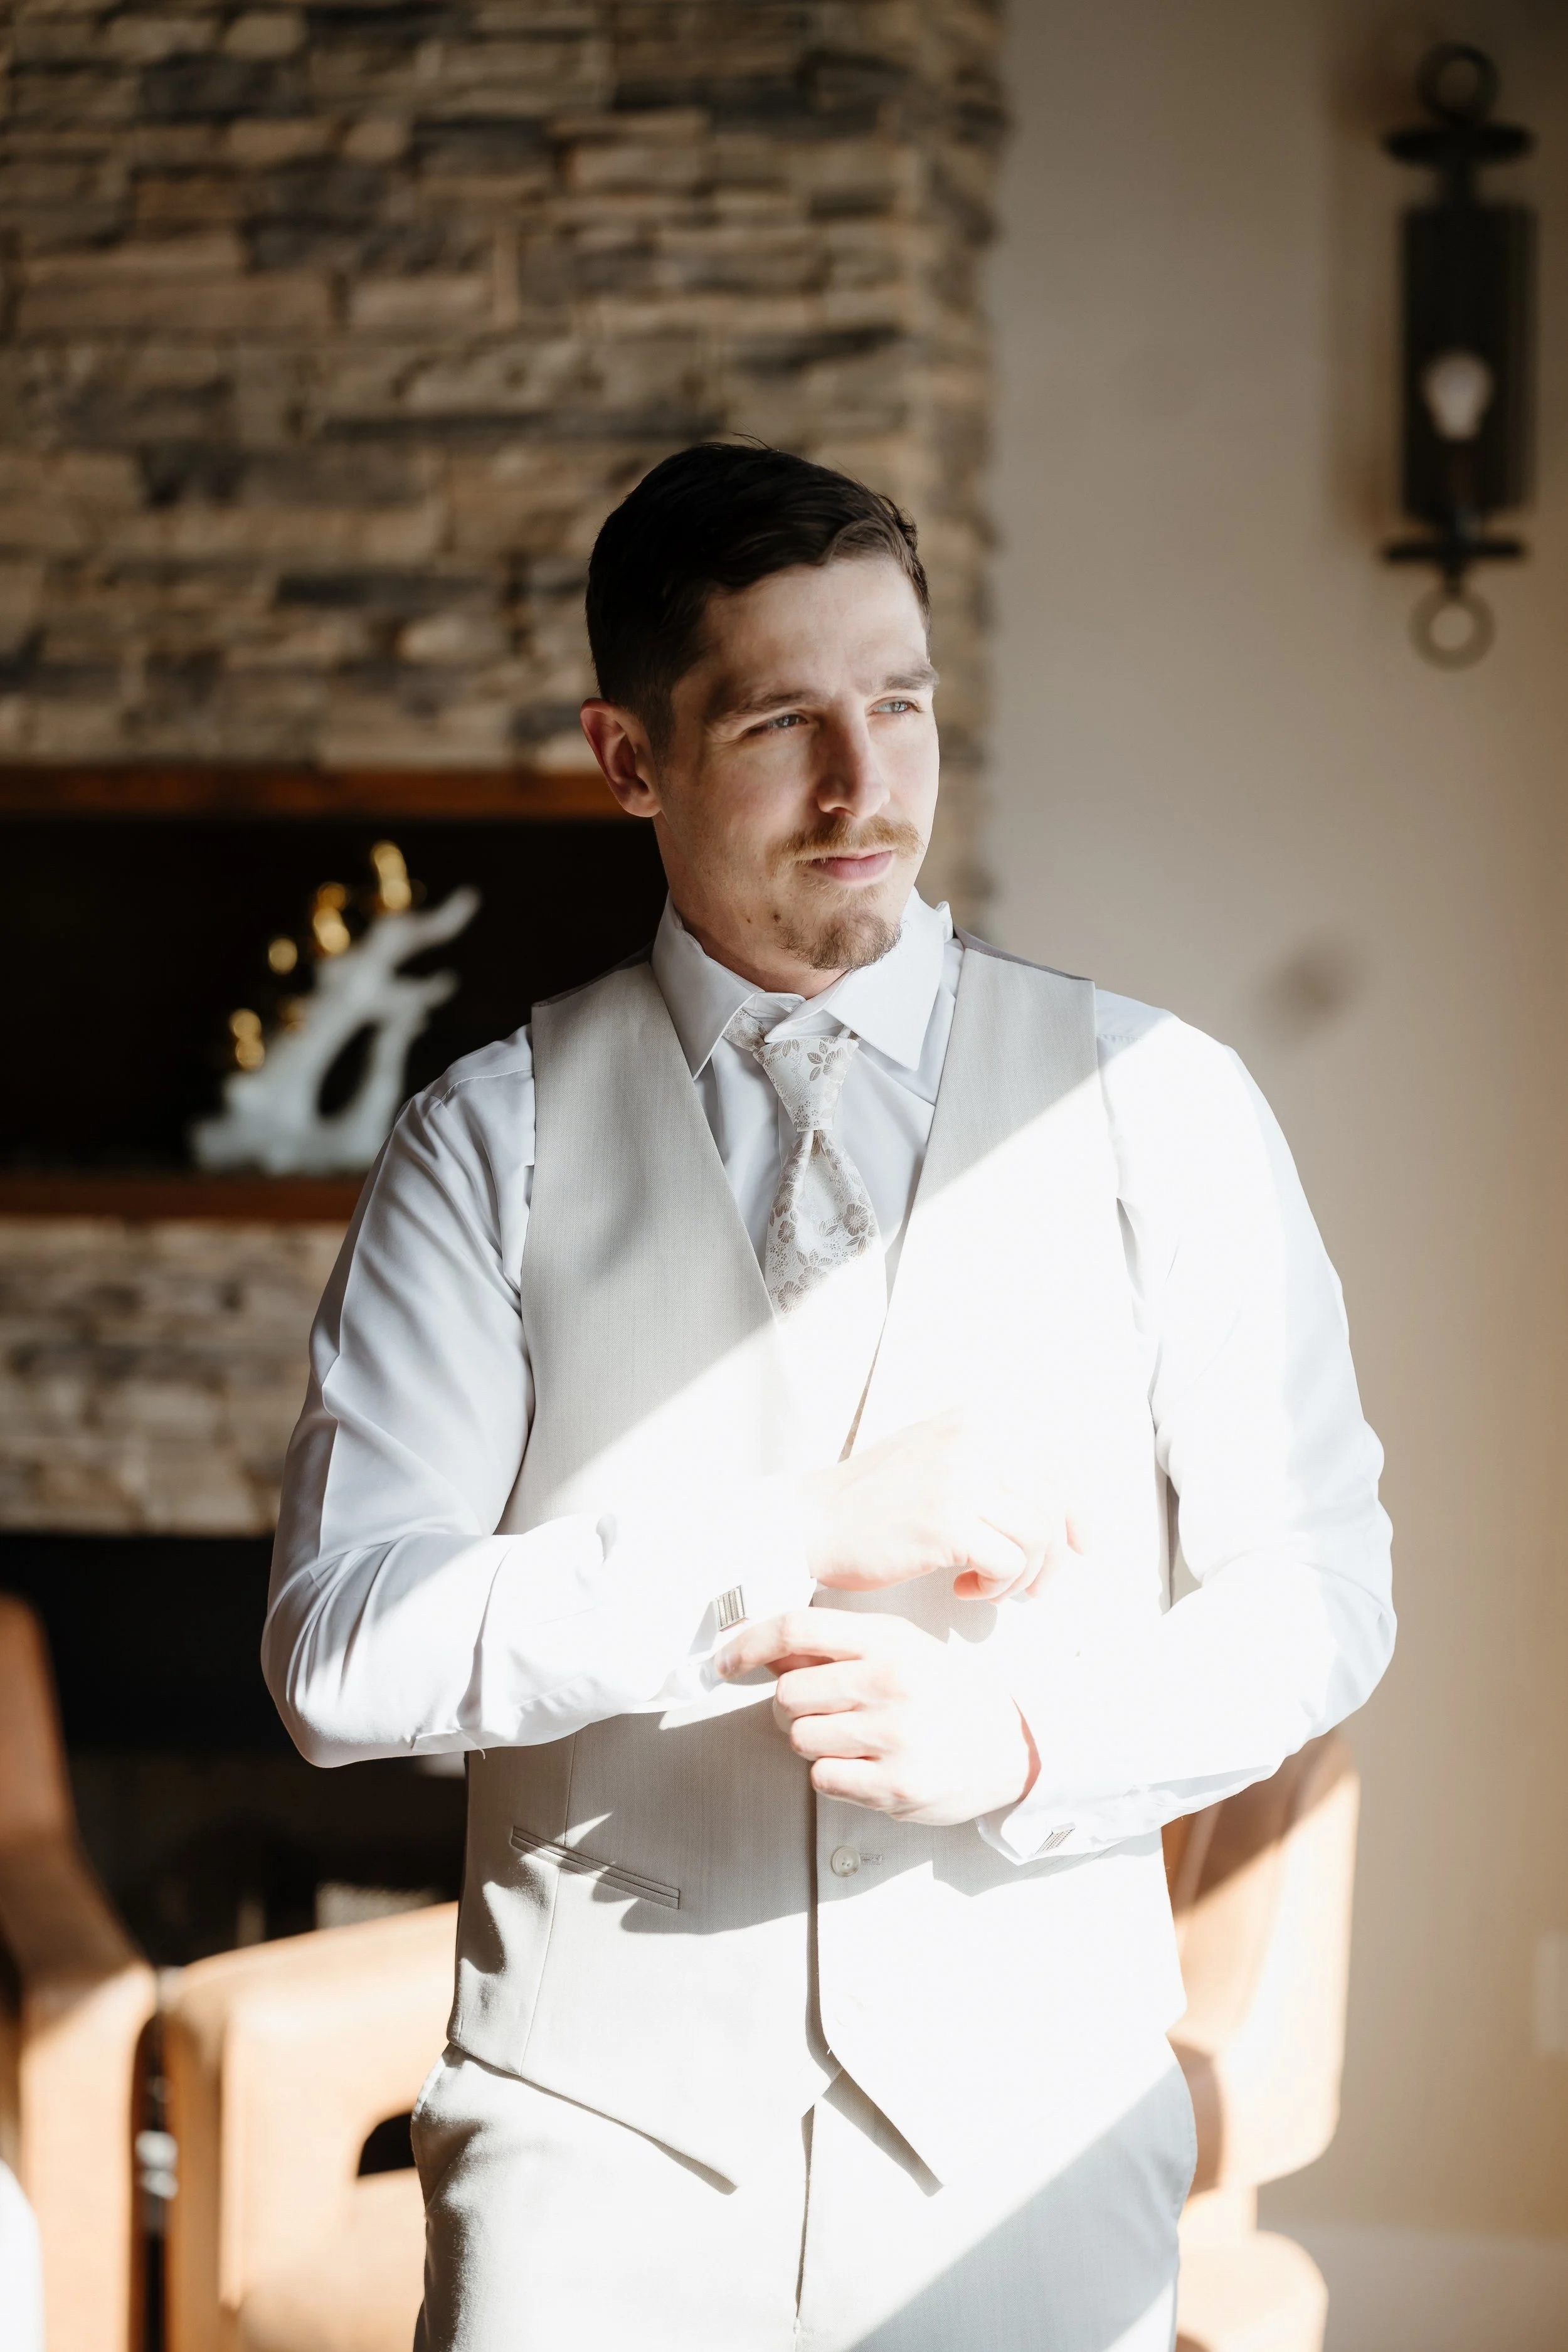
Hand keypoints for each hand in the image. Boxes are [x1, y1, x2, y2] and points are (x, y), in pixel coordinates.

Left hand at [716, 1608, 1039, 1825]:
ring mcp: (894, 1737)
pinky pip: (822, 1777)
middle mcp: (891, 1683)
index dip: (747, 1644)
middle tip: (821, 1710)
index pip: (796, 1629)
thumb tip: (765, 1649)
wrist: (1012, 1745)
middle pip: (788, 1692)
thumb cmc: (948, 1692)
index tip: (727, 1662)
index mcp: (889, 1641)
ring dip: (814, 1740)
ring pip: (800, 1737)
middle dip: (792, 1705)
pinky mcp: (895, 1786)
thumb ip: (837, 1646)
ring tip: (853, 1737)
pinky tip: (865, 1763)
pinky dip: (833, 1773)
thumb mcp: (900, 1648)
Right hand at [799, 1410, 1086, 1601]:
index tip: (1081, 1548)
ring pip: (1036, 1537)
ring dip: (1019, 1576)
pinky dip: (994, 1587)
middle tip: (1030, 1588)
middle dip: (1052, 1557)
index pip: (1055, 1465)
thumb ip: (996, 1471)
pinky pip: (1006, 1563)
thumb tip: (1066, 1513)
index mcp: (978, 1419)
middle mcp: (976, 1438)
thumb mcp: (941, 1458)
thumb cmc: (873, 1502)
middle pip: (1052, 1504)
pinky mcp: (947, 1521)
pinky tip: (961, 1588)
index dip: (1077, 1512)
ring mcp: (962, 1477)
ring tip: (986, 1586)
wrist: (811, 1520)